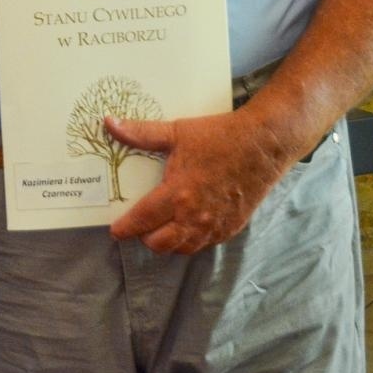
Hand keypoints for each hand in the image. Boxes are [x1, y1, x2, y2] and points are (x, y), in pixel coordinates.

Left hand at [104, 109, 291, 253]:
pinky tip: (187, 226)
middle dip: (146, 237)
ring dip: (169, 242)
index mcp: (178, 194)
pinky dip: (191, 240)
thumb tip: (108, 123)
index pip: (143, 220)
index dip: (126, 228)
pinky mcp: (231, 227)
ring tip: (161, 228)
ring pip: (183, 248)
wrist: (264, 145)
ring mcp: (215, 225)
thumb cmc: (219, 136)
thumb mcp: (176, 131)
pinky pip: (205, 244)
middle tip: (140, 225)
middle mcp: (195, 216)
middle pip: (160, 243)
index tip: (116, 231)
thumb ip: (140, 133)